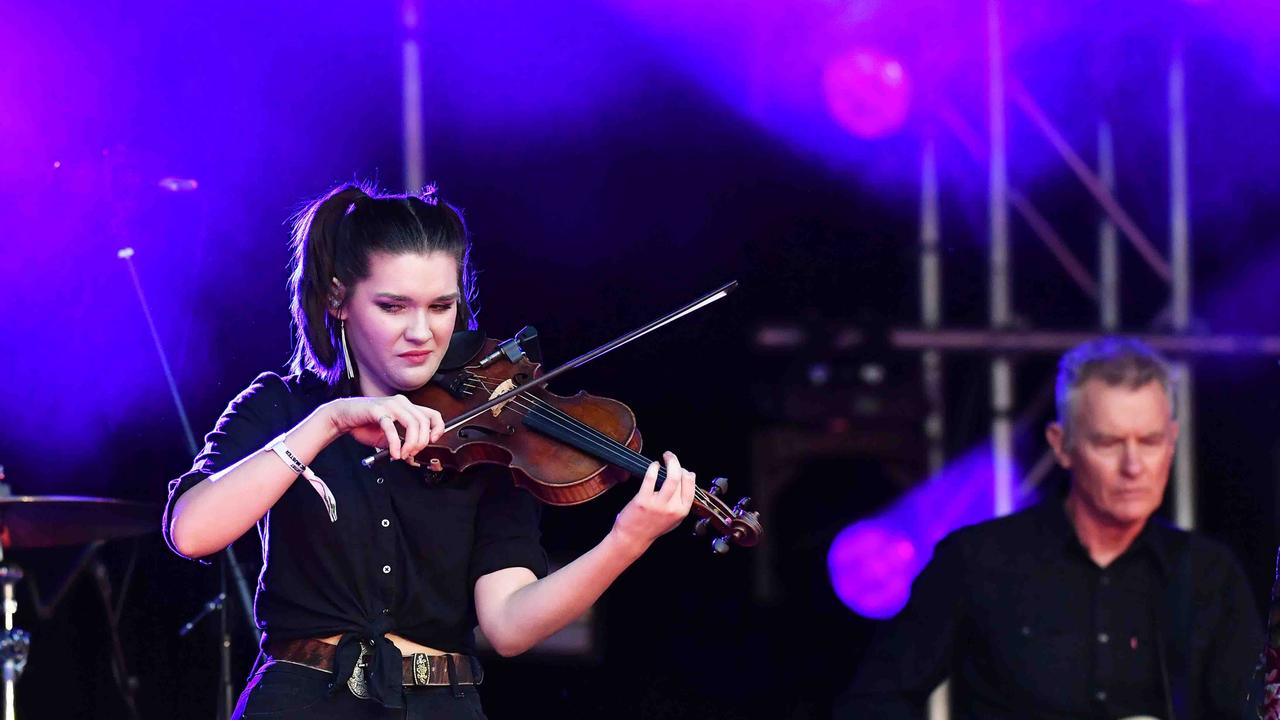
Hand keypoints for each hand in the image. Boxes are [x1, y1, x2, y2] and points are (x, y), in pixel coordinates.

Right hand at [322, 395, 444, 466]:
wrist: (343, 416)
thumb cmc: (365, 425)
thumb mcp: (389, 438)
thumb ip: (402, 445)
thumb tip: (414, 459)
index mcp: (407, 407)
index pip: (433, 415)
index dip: (438, 429)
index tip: (432, 441)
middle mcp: (401, 403)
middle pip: (424, 422)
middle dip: (421, 442)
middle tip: (411, 454)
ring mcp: (390, 405)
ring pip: (413, 424)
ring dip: (411, 443)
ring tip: (403, 454)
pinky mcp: (377, 410)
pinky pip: (391, 428)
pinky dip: (395, 443)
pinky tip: (394, 453)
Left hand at [611, 451, 695, 552]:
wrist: (633, 538)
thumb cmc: (652, 528)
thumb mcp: (673, 519)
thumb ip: (681, 502)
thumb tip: (688, 480)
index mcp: (681, 512)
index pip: (691, 487)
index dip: (688, 474)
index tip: (682, 468)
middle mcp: (672, 508)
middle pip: (682, 479)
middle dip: (678, 463)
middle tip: (671, 457)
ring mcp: (658, 504)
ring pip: (671, 477)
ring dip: (670, 462)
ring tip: (666, 456)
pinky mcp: (643, 500)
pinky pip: (651, 478)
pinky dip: (653, 467)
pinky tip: (653, 465)